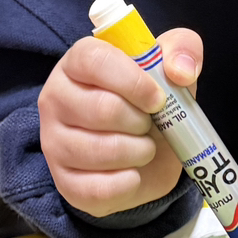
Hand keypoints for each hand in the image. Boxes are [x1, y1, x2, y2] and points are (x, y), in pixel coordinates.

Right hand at [39, 28, 202, 218]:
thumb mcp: (171, 67)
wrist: (148, 154)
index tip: (158, 99)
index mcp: (77, 62)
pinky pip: (101, 188)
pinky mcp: (64, 182)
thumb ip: (183, 49)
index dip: (133, 81)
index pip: (94, 60)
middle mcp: (55, 98)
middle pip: (102, 109)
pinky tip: (132, 172)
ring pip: (102, 151)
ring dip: (139, 152)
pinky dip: (130, 182)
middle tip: (150, 124)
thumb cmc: (151, 103)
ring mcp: (53, 142)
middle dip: (141, 122)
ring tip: (144, 147)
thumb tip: (181, 70)